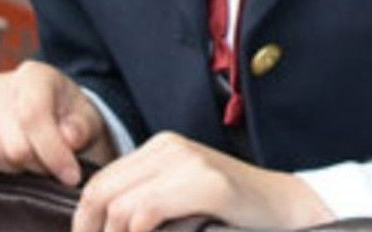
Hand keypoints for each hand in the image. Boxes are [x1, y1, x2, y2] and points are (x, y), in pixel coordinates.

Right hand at [0, 60, 111, 186]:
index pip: (33, 116)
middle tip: (47, 166)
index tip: (71, 176)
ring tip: (27, 162)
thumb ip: (82, 127)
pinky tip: (4, 162)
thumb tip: (70, 138)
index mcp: (32, 75)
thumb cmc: (66, 116)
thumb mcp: (86, 118)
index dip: (53, 152)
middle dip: (35, 164)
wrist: (45, 112)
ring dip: (10, 168)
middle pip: (11, 143)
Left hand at [71, 132, 331, 231]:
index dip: (84, 221)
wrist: (287, 206)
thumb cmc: (232, 211)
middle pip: (101, 192)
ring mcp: (189, 162)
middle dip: (91, 229)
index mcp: (161, 147)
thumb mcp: (181, 196)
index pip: (99, 182)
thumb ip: (145, 200)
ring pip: (119, 204)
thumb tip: (99, 226)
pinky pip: (145, 212)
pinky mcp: (206, 184)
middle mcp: (170, 147)